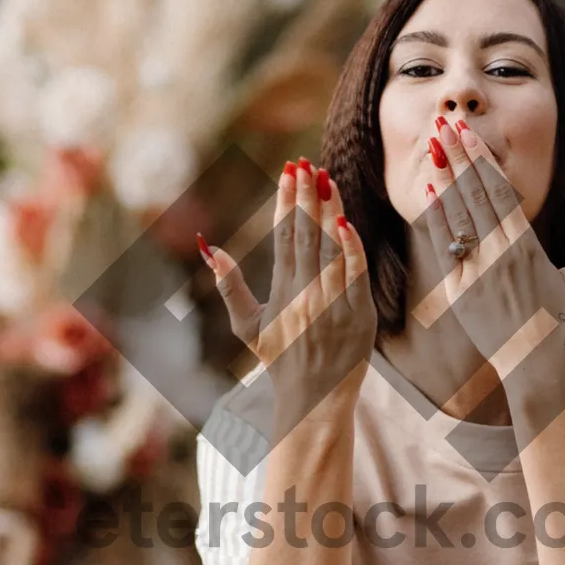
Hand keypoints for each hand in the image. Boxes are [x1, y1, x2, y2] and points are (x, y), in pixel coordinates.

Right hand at [198, 157, 376, 427]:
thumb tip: (207, 248)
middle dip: (305, 197)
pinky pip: (355, 275)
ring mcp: (331, 305)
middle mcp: (303, 295)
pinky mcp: (357, 315)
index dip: (286, 201)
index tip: (288, 171)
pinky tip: (346, 223)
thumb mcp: (247, 326)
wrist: (313, 401)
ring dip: (329, 212)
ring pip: (330, 249)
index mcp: (280, 291)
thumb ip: (229, 285)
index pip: (282, 236)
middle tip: (306, 164)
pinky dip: (351, 249)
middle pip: (305, 235)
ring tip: (328, 179)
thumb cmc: (281, 360)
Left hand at [421, 120, 564, 389]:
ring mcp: (476, 274)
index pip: (499, 191)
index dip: (481, 159)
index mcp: (528, 247)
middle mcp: (499, 255)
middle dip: (457, 156)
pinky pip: (444, 249)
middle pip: (474, 194)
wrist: (539, 371)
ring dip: (443, 177)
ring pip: (456, 216)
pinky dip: (436, 218)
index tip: (468, 133)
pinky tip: (429, 191)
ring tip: (430, 145)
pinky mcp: (459, 294)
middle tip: (442, 124)